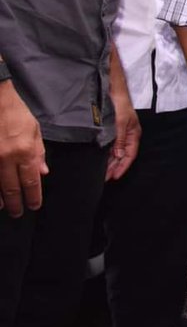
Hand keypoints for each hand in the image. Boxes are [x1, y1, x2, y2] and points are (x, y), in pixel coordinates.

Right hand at [0, 82, 47, 216]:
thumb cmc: (16, 113)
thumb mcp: (35, 130)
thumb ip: (39, 153)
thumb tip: (43, 173)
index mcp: (25, 151)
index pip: (31, 181)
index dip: (33, 196)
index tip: (34, 206)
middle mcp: (6, 158)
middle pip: (11, 188)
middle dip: (17, 203)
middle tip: (19, 213)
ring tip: (3, 208)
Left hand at [105, 83, 140, 180]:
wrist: (112, 90)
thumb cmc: (120, 104)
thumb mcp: (120, 123)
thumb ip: (119, 140)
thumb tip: (119, 156)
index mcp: (133, 134)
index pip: (130, 155)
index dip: (123, 167)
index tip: (114, 177)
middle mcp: (127, 135)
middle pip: (123, 155)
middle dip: (115, 167)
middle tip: (104, 178)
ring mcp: (119, 133)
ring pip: (116, 152)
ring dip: (110, 162)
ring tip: (101, 172)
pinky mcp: (111, 130)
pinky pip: (110, 145)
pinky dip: (106, 154)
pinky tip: (100, 159)